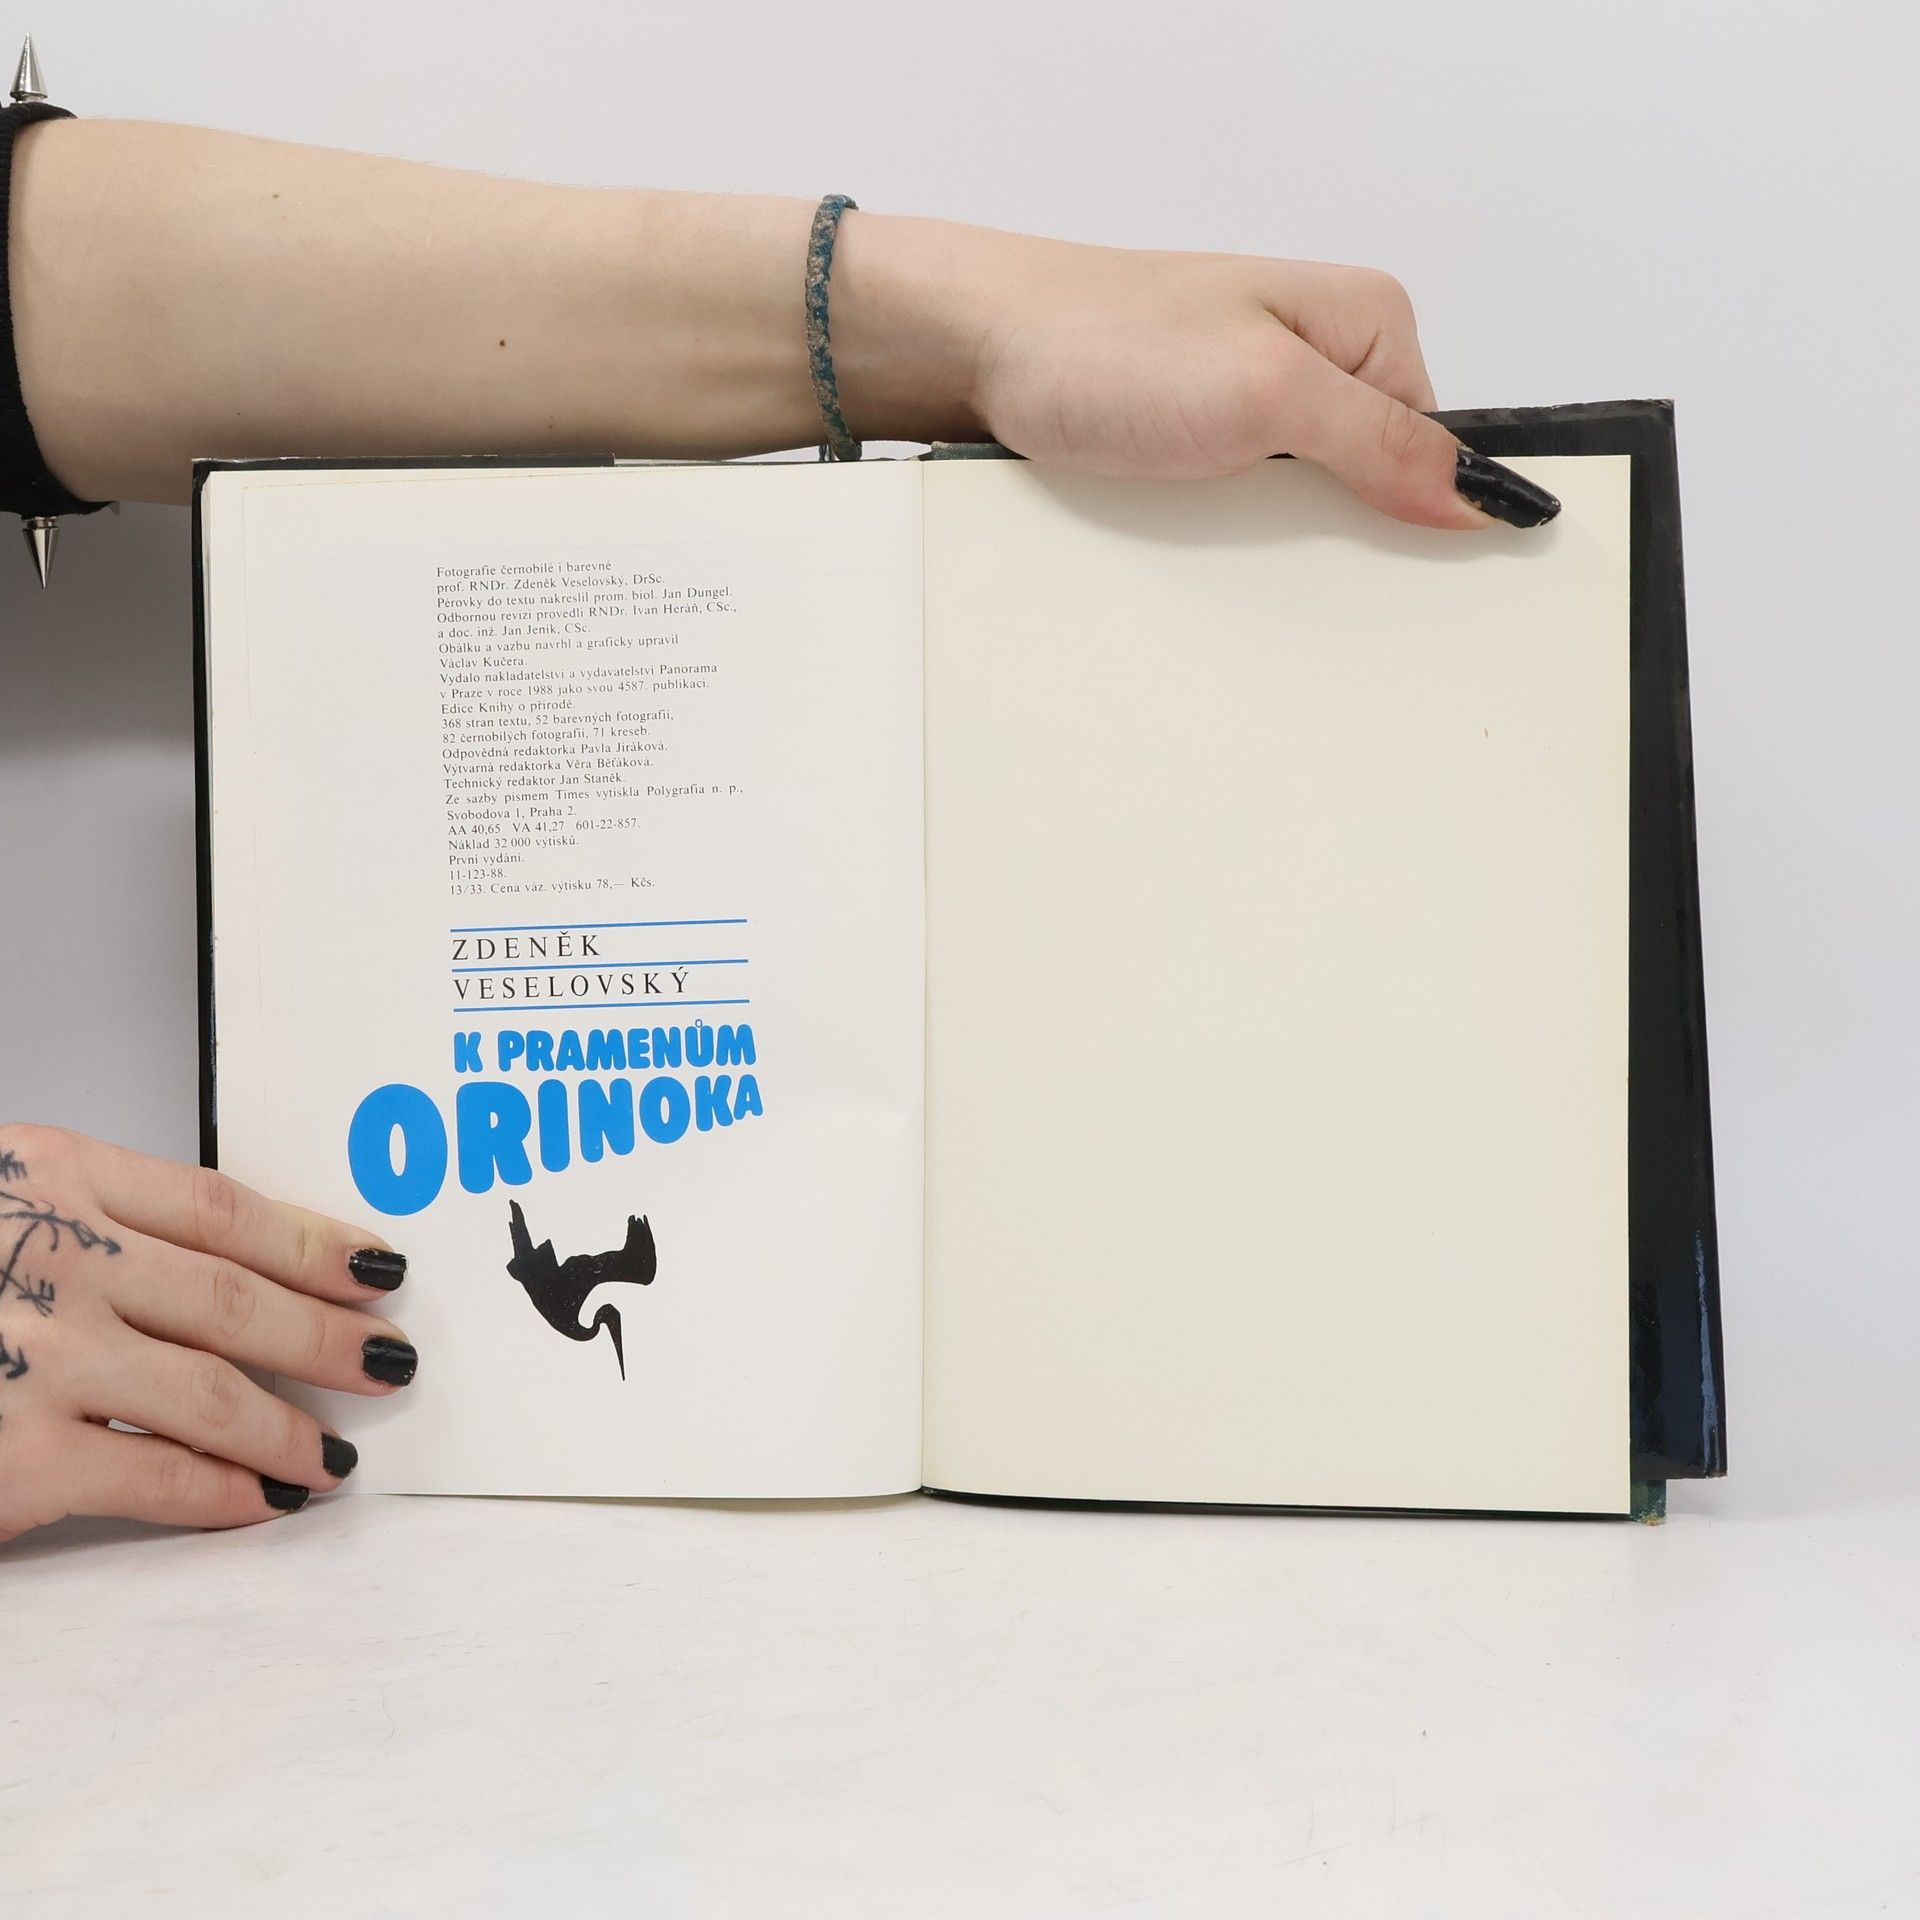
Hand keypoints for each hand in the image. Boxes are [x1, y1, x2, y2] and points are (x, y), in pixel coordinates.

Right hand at [0, 1124, 415, 1543]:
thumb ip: (84, 1218)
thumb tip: (213, 1263)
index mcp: (51, 1174)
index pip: (223, 1207)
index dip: (313, 1243)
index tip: (375, 1267)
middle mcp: (55, 1254)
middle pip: (238, 1297)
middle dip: (330, 1335)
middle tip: (391, 1358)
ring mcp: (36, 1354)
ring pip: (213, 1389)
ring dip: (289, 1425)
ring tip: (331, 1451)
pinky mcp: (11, 1455)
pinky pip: (153, 1475)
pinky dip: (222, 1493)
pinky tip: (260, 1502)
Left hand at [836, 218, 1558, 530]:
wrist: (969, 349)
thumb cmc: (1102, 342)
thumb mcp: (1266, 393)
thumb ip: (1380, 443)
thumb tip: (1486, 496)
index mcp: (1367, 325)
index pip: (1439, 452)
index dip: (1424, 526)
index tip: (1406, 592)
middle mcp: (1315, 363)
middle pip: (1370, 494)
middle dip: (1338, 547)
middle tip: (1292, 577)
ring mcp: (1250, 411)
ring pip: (1299, 518)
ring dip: (1267, 554)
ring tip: (1225, 564)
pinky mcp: (1193, 450)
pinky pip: (1235, 522)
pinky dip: (1217, 550)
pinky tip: (1192, 564)